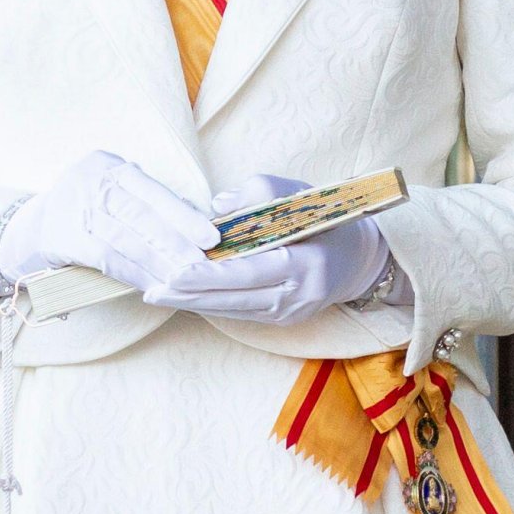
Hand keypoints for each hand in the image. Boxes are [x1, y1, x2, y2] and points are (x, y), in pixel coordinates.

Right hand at [0, 148, 219, 293]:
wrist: (28, 231)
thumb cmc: (85, 213)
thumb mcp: (114, 196)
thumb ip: (149, 204)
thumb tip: (198, 219)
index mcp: (109, 165)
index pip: (153, 191)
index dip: (184, 215)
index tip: (211, 236)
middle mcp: (91, 180)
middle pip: (142, 214)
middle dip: (176, 242)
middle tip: (202, 263)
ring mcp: (74, 207)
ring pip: (127, 239)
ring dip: (159, 264)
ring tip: (184, 281)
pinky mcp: (63, 237)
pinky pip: (106, 258)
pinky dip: (133, 273)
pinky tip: (152, 286)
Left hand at [141, 171, 392, 324]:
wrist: (361, 260)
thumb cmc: (326, 218)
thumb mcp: (299, 195)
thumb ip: (258, 193)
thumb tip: (217, 205)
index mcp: (306, 263)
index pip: (250, 271)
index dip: (211, 274)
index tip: (176, 271)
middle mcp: (298, 295)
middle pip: (234, 298)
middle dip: (190, 294)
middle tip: (152, 289)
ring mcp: (291, 313)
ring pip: (233, 309)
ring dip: (193, 303)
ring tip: (156, 294)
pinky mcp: (282, 320)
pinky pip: (239, 312)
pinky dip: (210, 305)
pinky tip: (183, 298)